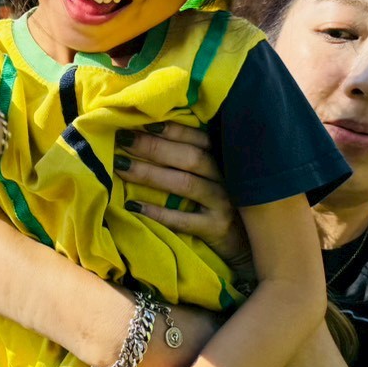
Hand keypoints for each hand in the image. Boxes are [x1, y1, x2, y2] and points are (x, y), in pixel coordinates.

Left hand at [115, 122, 252, 278]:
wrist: (246, 244)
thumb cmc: (221, 204)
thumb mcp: (214, 177)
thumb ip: (191, 158)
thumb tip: (147, 137)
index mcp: (223, 159)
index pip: (198, 138)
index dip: (171, 129)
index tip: (141, 122)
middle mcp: (226, 177)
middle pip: (190, 157)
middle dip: (154, 147)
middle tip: (123, 141)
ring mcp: (223, 203)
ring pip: (186, 184)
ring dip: (151, 174)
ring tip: (121, 168)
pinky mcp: (217, 228)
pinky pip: (184, 220)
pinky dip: (158, 213)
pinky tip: (134, 207)